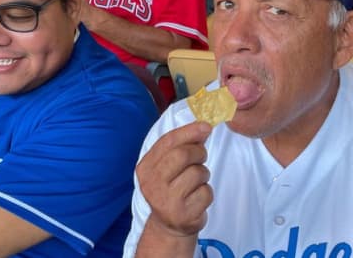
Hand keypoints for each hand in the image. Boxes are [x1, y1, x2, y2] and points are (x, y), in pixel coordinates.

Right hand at [136, 122, 213, 236]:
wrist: (169, 226)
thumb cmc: (172, 189)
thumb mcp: (167, 167)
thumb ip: (180, 147)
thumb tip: (203, 128)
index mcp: (145, 168)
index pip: (168, 142)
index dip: (189, 131)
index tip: (205, 126)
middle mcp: (152, 184)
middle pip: (183, 154)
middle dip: (198, 152)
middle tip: (201, 158)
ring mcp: (166, 200)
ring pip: (198, 173)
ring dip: (203, 175)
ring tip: (195, 183)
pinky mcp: (183, 214)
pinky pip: (206, 192)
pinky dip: (207, 192)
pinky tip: (196, 198)